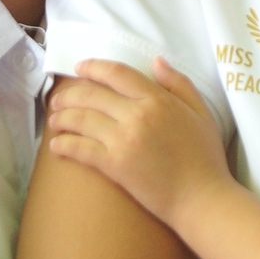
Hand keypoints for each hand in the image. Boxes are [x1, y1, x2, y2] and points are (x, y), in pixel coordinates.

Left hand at [47, 58, 230, 223]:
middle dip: (69, 94)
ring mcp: (124, 140)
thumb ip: (179, 83)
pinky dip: (63, 145)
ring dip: (61, 118)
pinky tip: (56, 145)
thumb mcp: (201, 112)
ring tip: (54, 121)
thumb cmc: (205, 157)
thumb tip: (156, 61)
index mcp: (158, 99)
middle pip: (92, 94)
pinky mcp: (114, 165)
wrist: (202, 198)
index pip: (118, 73)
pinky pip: (80, 149)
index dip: (94, 67)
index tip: (80, 68)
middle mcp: (137, 114)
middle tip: (58, 99)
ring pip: (81, 119)